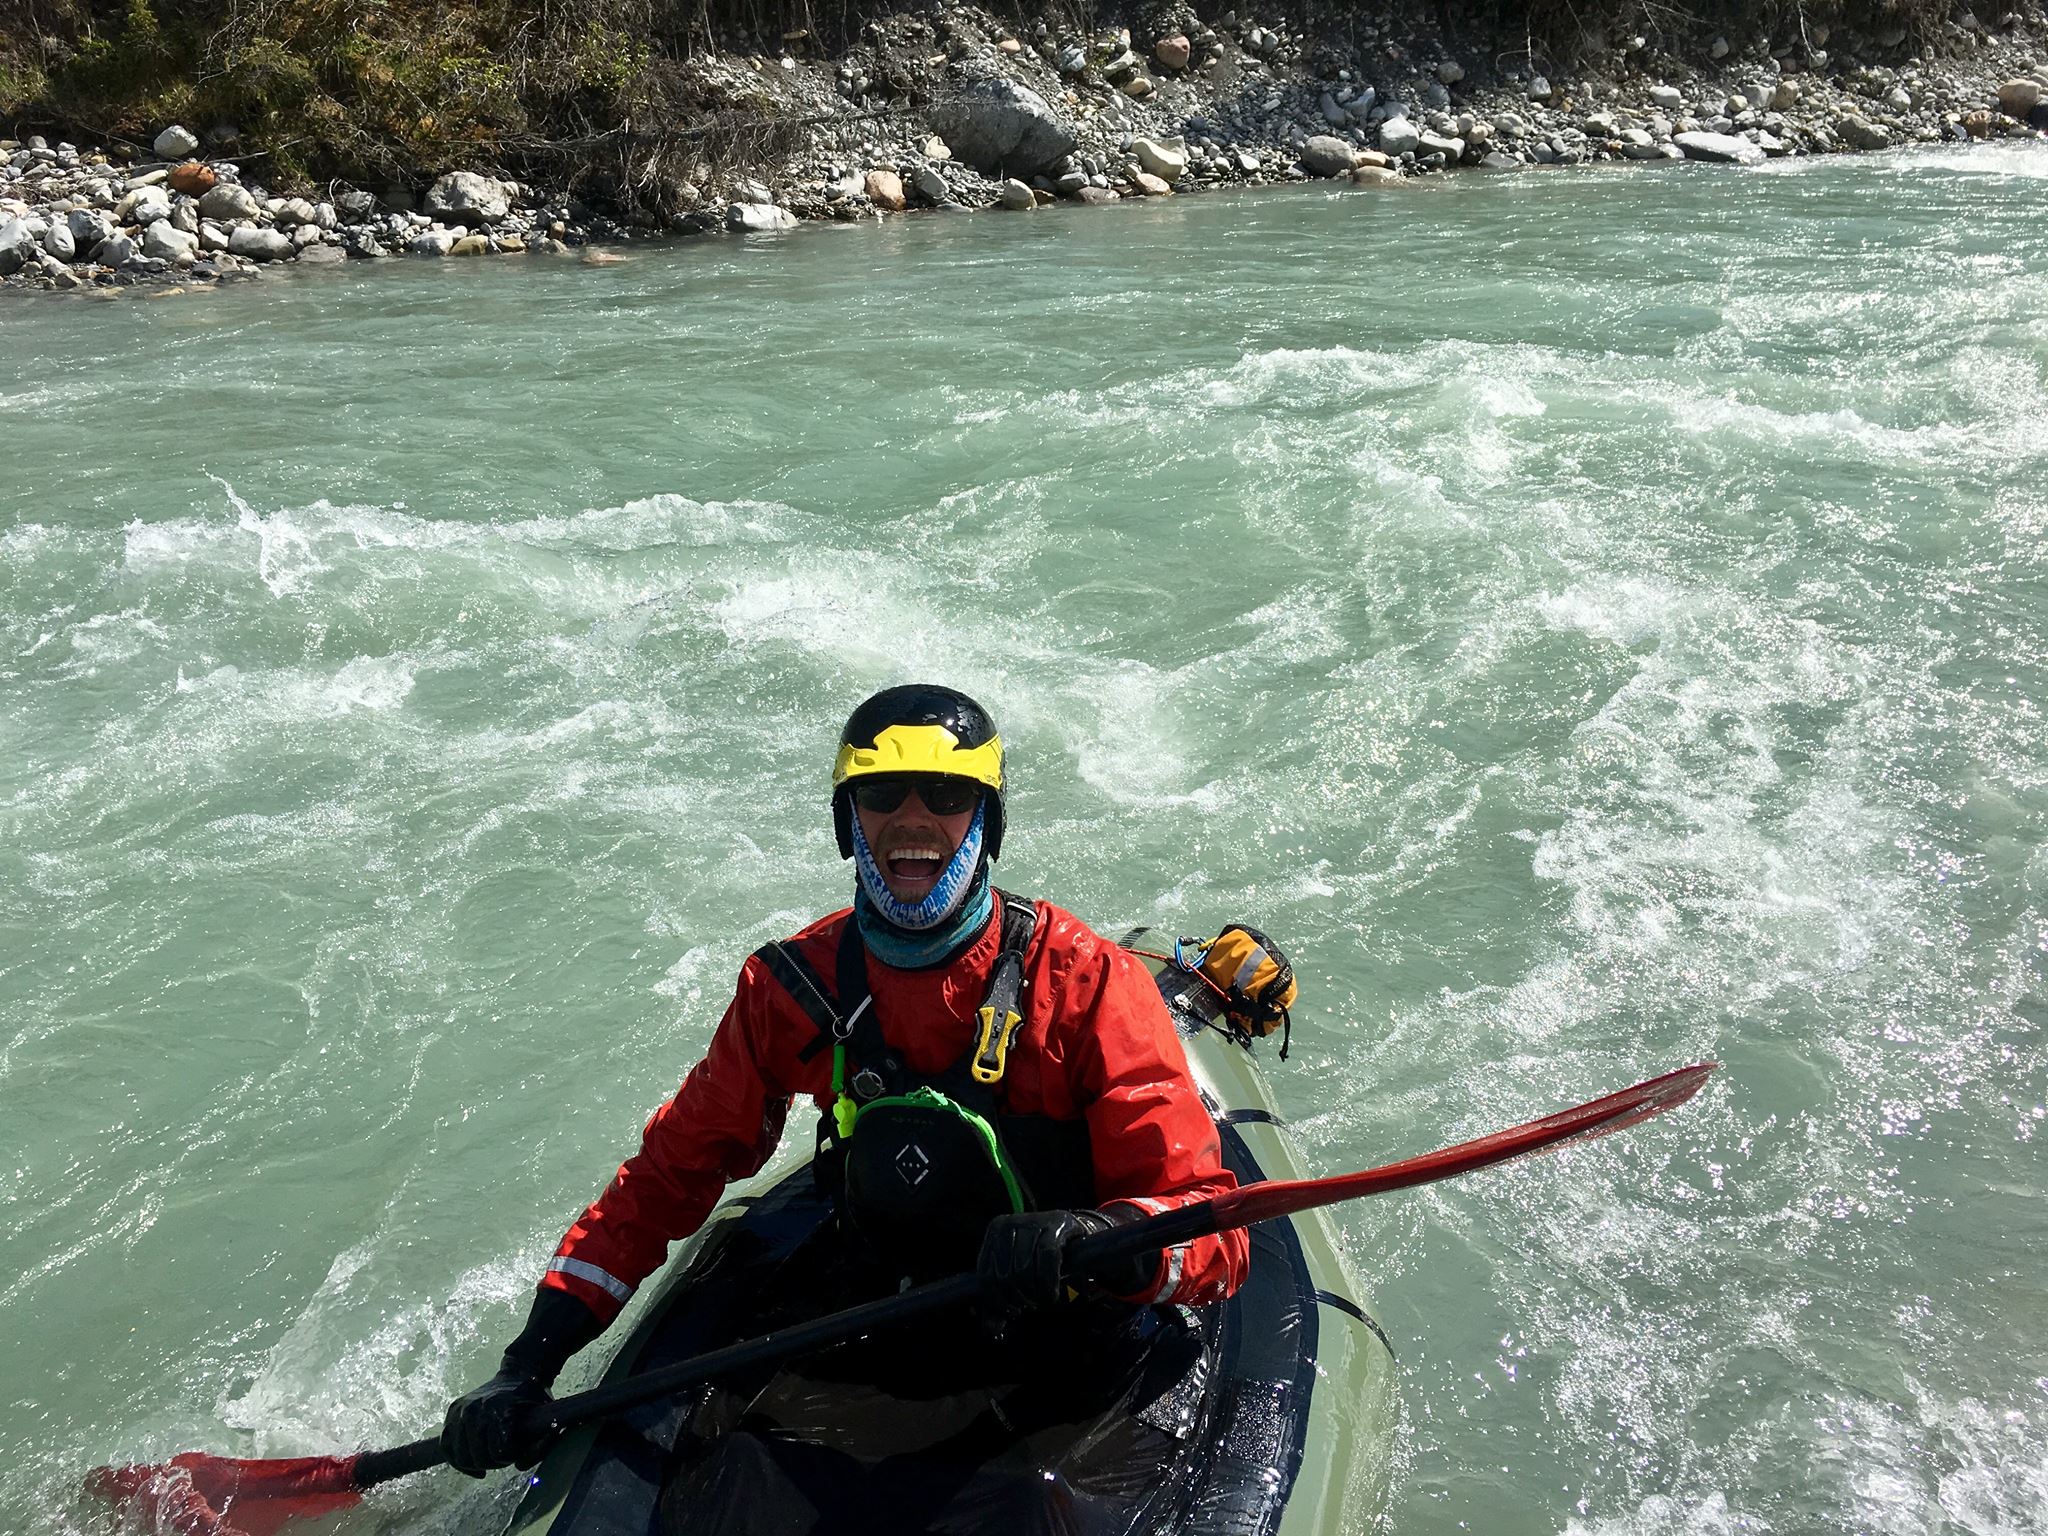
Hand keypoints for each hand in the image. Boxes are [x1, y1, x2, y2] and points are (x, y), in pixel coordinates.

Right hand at [440, 1368, 554, 1476]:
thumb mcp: (546, 1418)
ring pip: (460, 1455)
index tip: (516, 1452)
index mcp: (498, 1409)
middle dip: (493, 1463)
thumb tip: (520, 1467)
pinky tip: (473, 1467)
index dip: (509, 1458)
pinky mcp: (452, 1411)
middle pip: (478, 1457)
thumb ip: (540, 1445)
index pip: (498, 1452)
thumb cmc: (532, 1400)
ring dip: (476, 1464)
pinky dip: (457, 1461)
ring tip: (489, 1460)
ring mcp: (461, 1410)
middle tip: (503, 1458)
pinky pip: (446, 1446)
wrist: (518, 1375)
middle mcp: (475, 1408)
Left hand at [975, 1208, 1114, 1326]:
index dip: (998, 1301)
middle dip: (1019, 1297)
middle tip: (1031, 1303)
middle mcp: (1009, 1224)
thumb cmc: (1039, 1259)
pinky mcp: (1056, 1224)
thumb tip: (992, 1331)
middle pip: (1006, 1275)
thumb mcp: (1016, 1277)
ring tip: (1041, 1297)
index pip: (986, 1276)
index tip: (1013, 1310)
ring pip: (1025, 1269)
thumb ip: (1001, 1301)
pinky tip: (1051, 1294)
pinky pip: (1047, 1260)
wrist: (1074, 1236)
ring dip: (1034, 1293)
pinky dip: (1048, 1284)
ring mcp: (1033, 1221)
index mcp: (994, 1232)